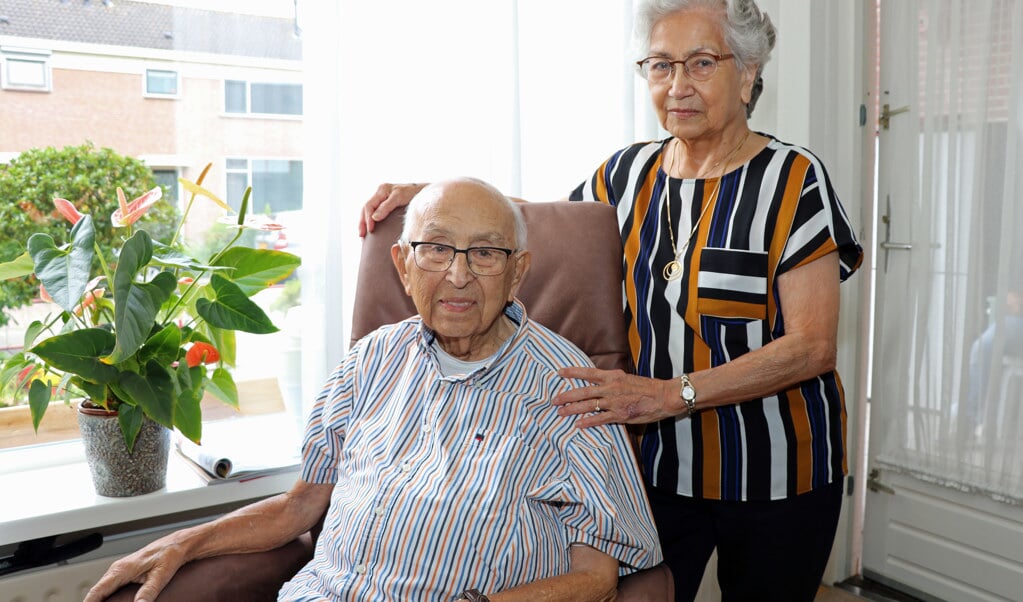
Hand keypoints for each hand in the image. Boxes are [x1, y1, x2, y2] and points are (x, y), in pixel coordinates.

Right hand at [82, 539, 188, 601]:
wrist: (178, 544)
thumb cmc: (170, 554)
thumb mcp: (161, 574)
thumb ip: (148, 591)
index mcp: (121, 569)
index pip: (96, 591)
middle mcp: (118, 569)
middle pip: (97, 592)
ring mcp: (121, 571)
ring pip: (102, 590)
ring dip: (99, 601)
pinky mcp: (126, 573)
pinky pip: (110, 588)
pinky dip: (106, 597)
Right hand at [359, 182, 426, 236]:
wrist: (426, 192)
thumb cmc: (414, 193)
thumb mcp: (400, 198)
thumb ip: (386, 206)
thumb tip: (374, 218)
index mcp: (381, 190)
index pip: (369, 206)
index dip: (367, 219)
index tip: (370, 230)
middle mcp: (380, 193)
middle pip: (366, 208)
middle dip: (362, 222)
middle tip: (361, 235)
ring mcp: (383, 198)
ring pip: (369, 211)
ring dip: (364, 222)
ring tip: (362, 235)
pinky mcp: (387, 204)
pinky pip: (375, 212)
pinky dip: (371, 221)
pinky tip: (371, 229)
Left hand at [552, 367, 683, 426]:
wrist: (664, 396)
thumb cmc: (647, 387)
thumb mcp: (627, 378)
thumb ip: (612, 380)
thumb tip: (600, 382)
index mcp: (613, 376)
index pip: (588, 373)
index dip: (572, 372)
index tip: (559, 372)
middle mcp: (611, 388)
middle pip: (583, 391)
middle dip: (566, 396)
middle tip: (554, 400)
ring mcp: (615, 402)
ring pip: (588, 405)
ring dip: (572, 410)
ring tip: (560, 413)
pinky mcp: (620, 415)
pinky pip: (600, 419)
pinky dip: (588, 422)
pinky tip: (578, 424)